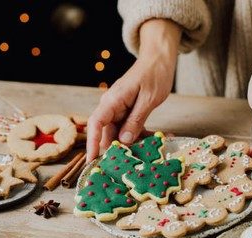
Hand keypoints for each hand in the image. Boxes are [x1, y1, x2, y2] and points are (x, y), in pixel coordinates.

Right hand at [86, 19, 181, 161]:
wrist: (159, 59)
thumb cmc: (154, 74)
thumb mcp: (148, 99)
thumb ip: (135, 120)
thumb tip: (124, 141)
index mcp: (113, 100)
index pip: (95, 123)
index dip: (92, 142)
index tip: (92, 160)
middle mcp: (113, 106)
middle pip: (108, 132)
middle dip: (118, 149)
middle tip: (129, 165)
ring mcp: (120, 109)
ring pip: (121, 133)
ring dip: (134, 143)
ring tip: (150, 152)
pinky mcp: (129, 112)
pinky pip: (131, 128)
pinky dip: (142, 135)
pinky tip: (156, 139)